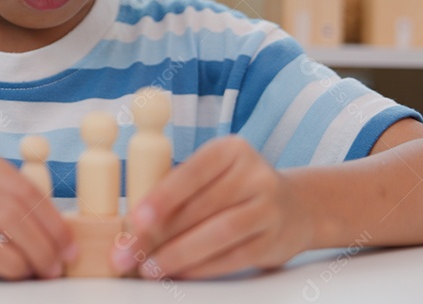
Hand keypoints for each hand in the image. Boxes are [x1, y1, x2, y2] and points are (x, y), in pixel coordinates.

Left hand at [112, 136, 312, 278]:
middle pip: (200, 208)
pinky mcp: (273, 240)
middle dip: (159, 234)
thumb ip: (178, 191)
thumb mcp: (211, 176)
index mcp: (230, 150)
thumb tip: (133, 224)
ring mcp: (268, 207)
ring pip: (217, 234)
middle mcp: (254, 175)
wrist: (295, 207)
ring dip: (178, 254)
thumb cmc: (234, 190)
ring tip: (150, 268)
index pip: (191, 173)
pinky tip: (178, 272)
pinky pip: (232, 256)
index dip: (162, 197)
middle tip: (128, 253)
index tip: (136, 219)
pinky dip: (201, 267)